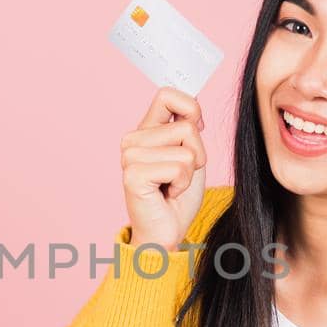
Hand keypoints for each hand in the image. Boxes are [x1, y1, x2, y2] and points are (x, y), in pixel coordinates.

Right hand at [121, 87, 206, 251]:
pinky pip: (179, 166)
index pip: (167, 95)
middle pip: (187, 126)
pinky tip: (167, 193)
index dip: (191, 109)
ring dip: (189, 172)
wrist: (166, 232)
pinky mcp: (133, 174)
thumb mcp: (190, 154)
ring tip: (172, 186)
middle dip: (196, 153)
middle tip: (179, 176)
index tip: (196, 132)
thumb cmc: (177, 196)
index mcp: (145, 130)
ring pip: (186, 147)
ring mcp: (129, 156)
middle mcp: (132, 140)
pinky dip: (182, 183)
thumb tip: (193, 99)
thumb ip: (188, 126)